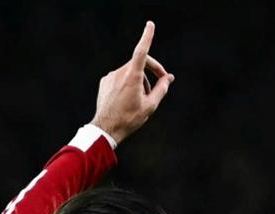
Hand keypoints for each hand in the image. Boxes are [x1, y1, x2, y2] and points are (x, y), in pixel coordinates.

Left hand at [90, 21, 174, 144]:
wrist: (107, 128)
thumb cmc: (130, 118)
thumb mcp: (151, 105)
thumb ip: (162, 89)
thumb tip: (169, 78)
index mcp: (133, 77)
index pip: (141, 52)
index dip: (147, 37)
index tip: (150, 25)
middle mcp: (120, 72)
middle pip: (141, 63)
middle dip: (153, 71)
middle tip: (163, 83)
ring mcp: (111, 76)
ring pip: (131, 72)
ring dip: (141, 81)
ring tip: (142, 99)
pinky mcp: (105, 81)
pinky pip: (121, 77)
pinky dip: (129, 83)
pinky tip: (129, 99)